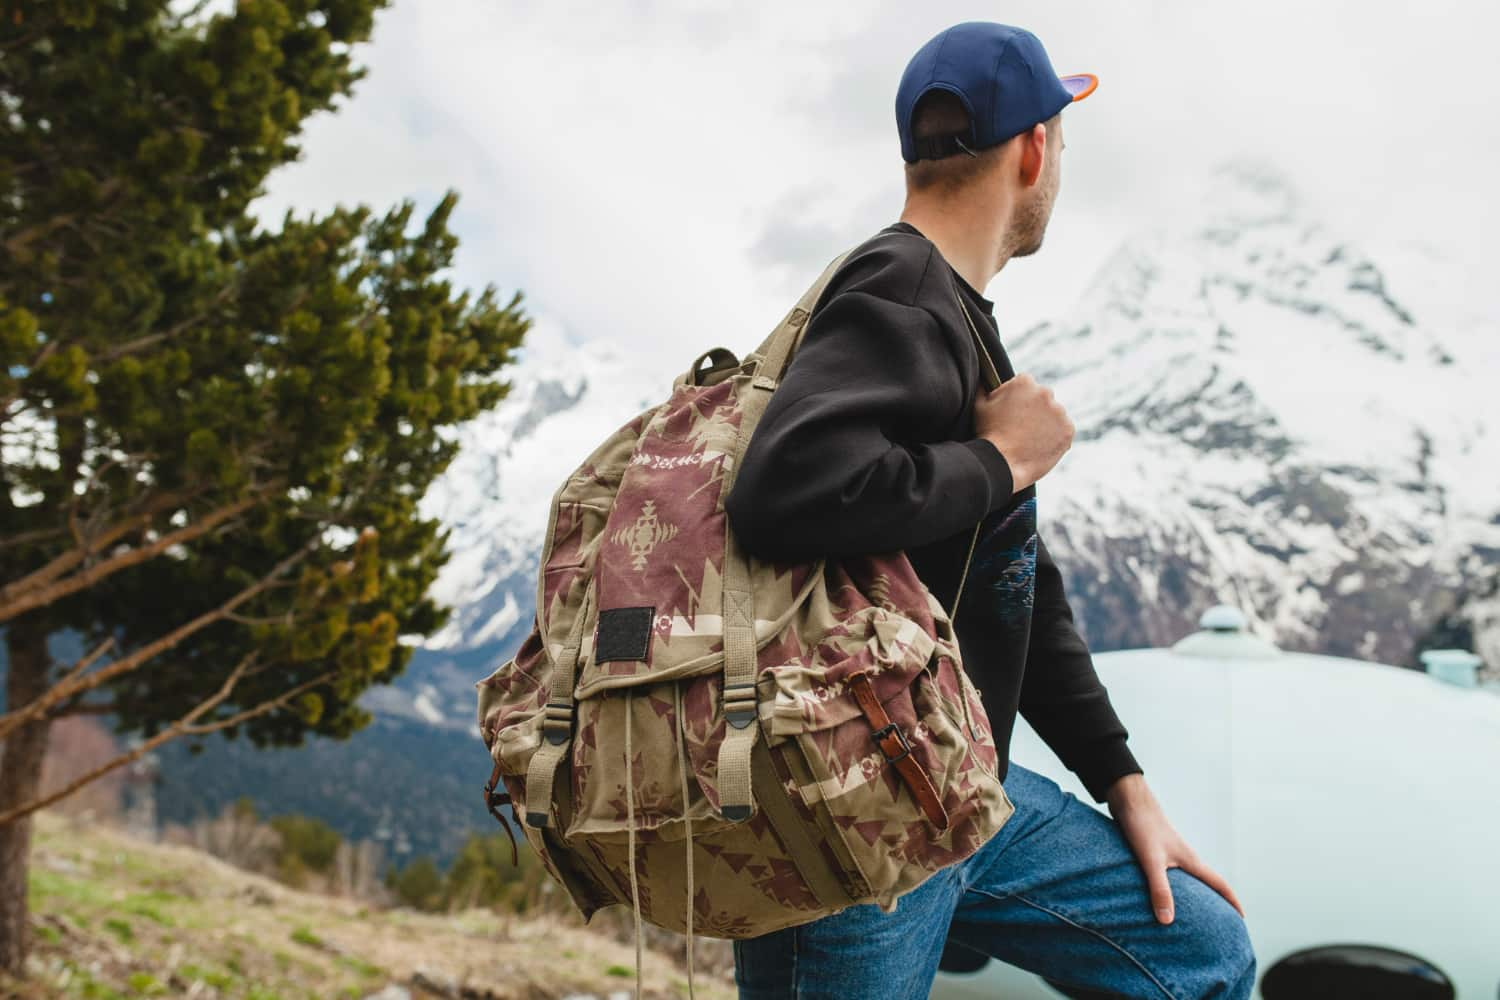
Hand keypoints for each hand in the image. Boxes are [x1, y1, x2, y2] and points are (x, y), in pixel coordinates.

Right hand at [973, 372, 1072, 491]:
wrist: (1001, 464)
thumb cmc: (988, 434)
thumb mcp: (980, 406)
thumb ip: (984, 387)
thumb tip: (983, 379)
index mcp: (1024, 382)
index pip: (1025, 384)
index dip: (1018, 398)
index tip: (1013, 412)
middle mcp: (1045, 393)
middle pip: (1042, 398)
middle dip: (1034, 410)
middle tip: (1020, 428)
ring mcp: (1059, 412)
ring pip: (1054, 415)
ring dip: (1046, 423)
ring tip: (1029, 440)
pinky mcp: (1068, 430)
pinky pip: (1063, 431)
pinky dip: (1055, 438)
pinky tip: (1039, 446)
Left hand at [1104, 773, 1245, 925]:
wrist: (1128, 799)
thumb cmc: (1142, 826)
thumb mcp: (1151, 861)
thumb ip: (1160, 889)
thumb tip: (1167, 921)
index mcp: (1191, 860)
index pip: (1219, 884)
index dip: (1232, 902)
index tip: (1242, 919)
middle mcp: (1185, 856)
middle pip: (1207, 882)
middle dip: (1216, 901)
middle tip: (1221, 921)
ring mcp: (1171, 852)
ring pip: (1189, 878)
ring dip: (1194, 894)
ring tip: (1192, 912)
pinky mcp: (1156, 849)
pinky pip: (1171, 873)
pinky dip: (1173, 886)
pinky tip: (1161, 892)